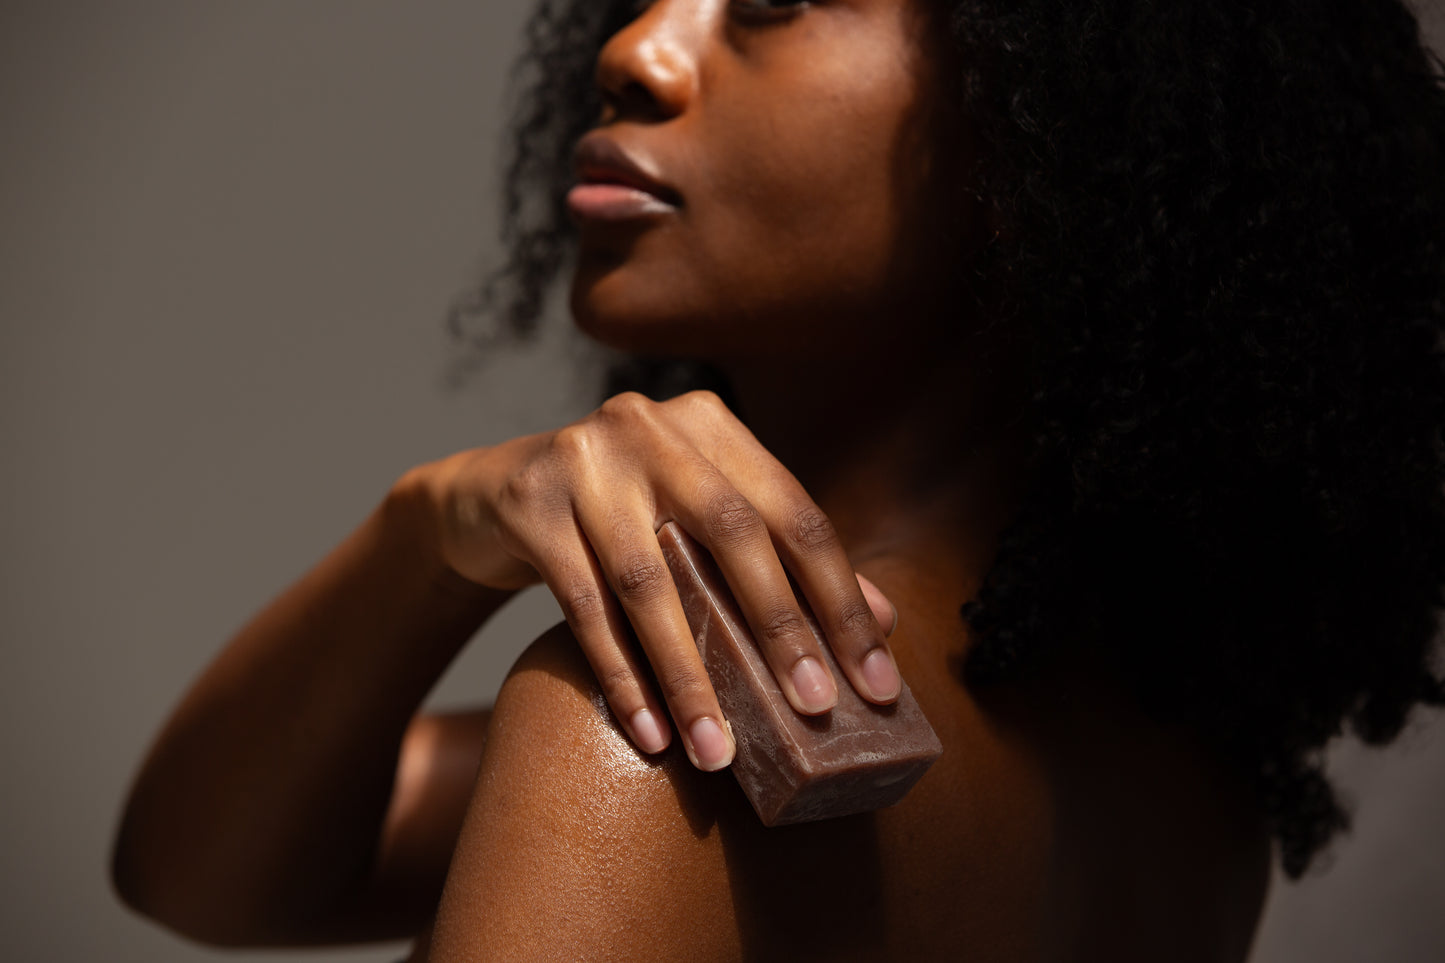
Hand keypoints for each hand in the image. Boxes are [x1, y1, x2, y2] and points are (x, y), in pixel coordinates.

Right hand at [414, 390, 901, 770]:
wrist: (490, 499)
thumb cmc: (619, 518)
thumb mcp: (697, 525)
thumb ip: (781, 560)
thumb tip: (882, 621)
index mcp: (710, 424)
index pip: (794, 512)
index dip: (840, 599)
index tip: (876, 681)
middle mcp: (650, 426)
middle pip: (732, 532)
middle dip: (780, 629)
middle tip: (815, 710)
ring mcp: (583, 458)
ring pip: (650, 580)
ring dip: (689, 675)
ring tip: (717, 751)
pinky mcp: (529, 503)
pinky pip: (583, 604)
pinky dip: (621, 675)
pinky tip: (650, 733)